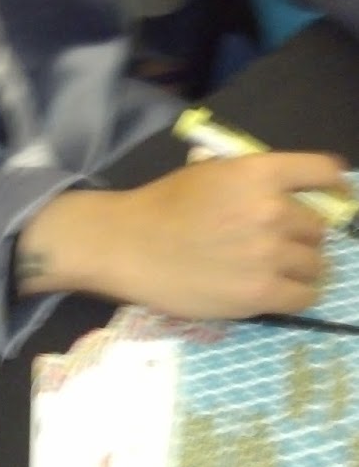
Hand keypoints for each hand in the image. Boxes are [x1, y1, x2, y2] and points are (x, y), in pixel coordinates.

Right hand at [17, 152, 348, 319]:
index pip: (322, 171)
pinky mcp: (262, 293)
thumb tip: (294, 195)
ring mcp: (269, 254)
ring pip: (317, 263)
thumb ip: (255, 181)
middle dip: (305, 233)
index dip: (334, 183)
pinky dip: (297, 293)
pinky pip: (305, 296)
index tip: (335, 194)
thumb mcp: (212, 172)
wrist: (131, 244)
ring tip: (279, 268)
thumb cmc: (166, 204)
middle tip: (283, 240)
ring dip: (303, 265)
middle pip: (320, 225)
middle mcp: (272, 210)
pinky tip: (278, 289)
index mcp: (259, 172)